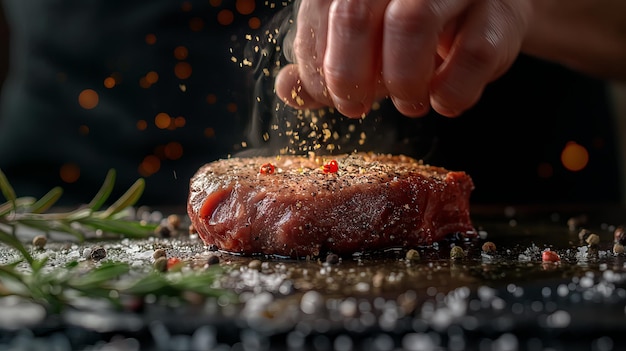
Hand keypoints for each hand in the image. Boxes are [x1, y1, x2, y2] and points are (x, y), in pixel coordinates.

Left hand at [275, 0, 531, 117]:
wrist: (488, 13)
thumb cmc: (414, 31)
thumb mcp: (362, 46)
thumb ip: (322, 63)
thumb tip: (286, 89)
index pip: (319, 11)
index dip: (317, 65)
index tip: (331, 98)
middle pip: (354, 11)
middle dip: (347, 74)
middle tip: (355, 108)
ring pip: (411, 21)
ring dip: (401, 81)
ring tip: (408, 105)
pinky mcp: (501, 12)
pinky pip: (473, 54)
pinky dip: (452, 92)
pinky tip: (443, 102)